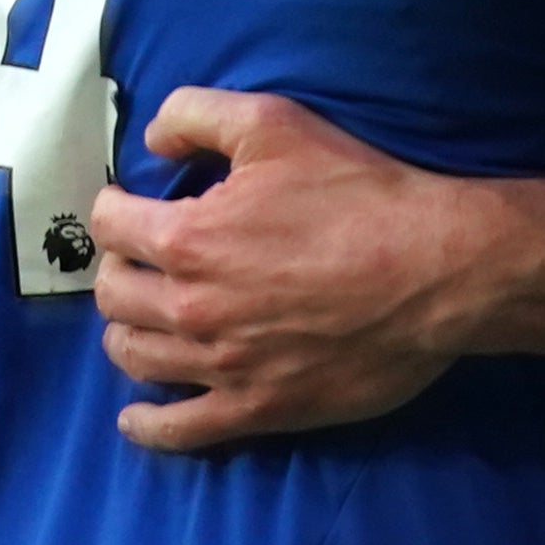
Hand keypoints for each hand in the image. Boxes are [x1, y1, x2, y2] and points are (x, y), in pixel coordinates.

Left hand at [91, 88, 507, 453]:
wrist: (436, 271)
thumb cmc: (360, 194)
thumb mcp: (275, 123)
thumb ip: (196, 115)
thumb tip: (153, 141)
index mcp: (188, 238)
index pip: (109, 226)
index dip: (116, 208)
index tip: (131, 207)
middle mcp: (192, 306)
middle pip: (114, 293)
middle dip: (120, 268)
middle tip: (143, 259)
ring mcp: (222, 364)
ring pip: (133, 356)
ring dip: (127, 332)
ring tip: (144, 319)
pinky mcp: (258, 407)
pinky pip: (178, 429)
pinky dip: (147, 424)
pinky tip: (136, 417)